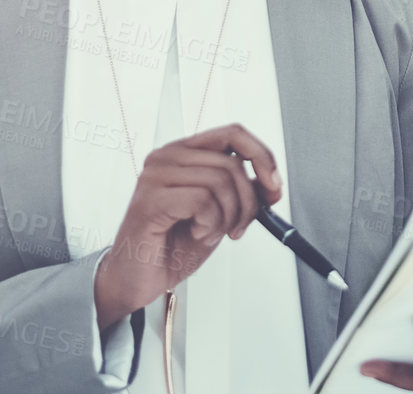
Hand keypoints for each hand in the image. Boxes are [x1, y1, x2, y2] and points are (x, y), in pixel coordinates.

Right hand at [92, 122, 281, 330]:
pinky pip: (202, 201)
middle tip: (239, 227)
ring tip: (210, 233)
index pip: (233, 133)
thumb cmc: (172, 246)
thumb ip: (240, 191)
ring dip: (227, 217)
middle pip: (232, 162)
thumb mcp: (218, 213)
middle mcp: (167, 156)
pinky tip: (196, 234)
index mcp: (184, 152)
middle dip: (248, 202)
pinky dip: (210, 224)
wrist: (139, 280)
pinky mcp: (150, 199)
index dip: (262, 156)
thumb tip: (271, 183)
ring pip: (220, 181)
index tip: (274, 186)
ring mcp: (156, 175)